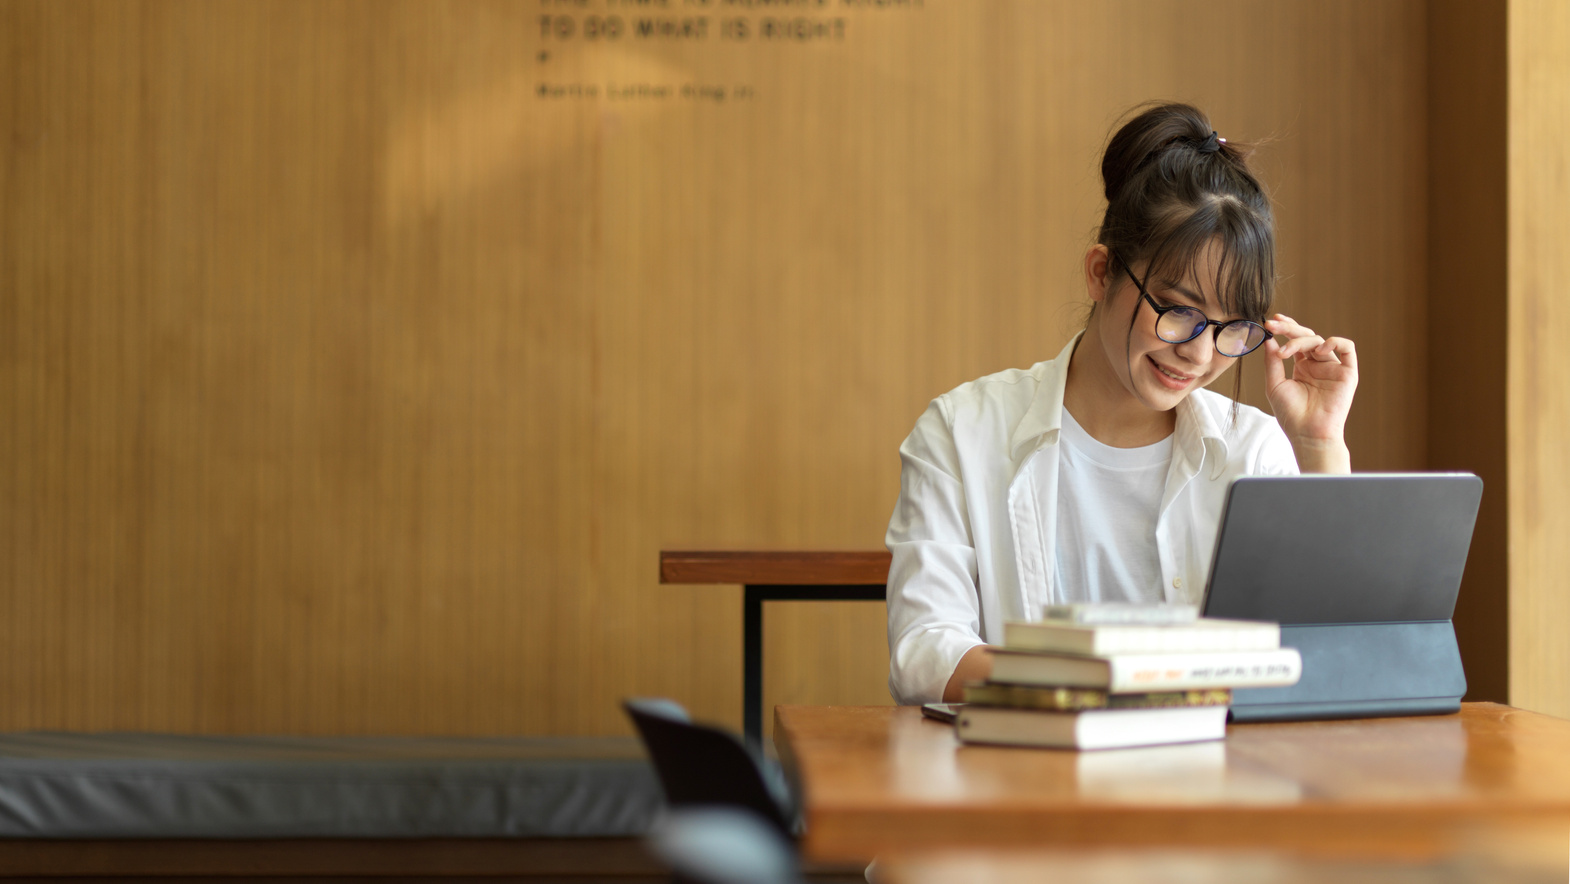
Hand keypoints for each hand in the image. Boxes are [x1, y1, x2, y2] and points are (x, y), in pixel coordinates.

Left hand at [1262, 314, 1356, 472]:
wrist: (1308, 434)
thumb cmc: (1291, 414)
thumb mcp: (1274, 385)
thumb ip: (1272, 362)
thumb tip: (1268, 339)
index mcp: (1303, 367)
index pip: (1296, 341)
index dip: (1285, 328)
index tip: (1270, 322)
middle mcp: (1318, 365)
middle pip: (1307, 337)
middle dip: (1289, 328)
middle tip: (1273, 324)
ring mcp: (1332, 368)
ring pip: (1320, 341)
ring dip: (1301, 340)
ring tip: (1285, 352)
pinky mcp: (1347, 373)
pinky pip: (1347, 349)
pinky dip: (1335, 342)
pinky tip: (1319, 349)